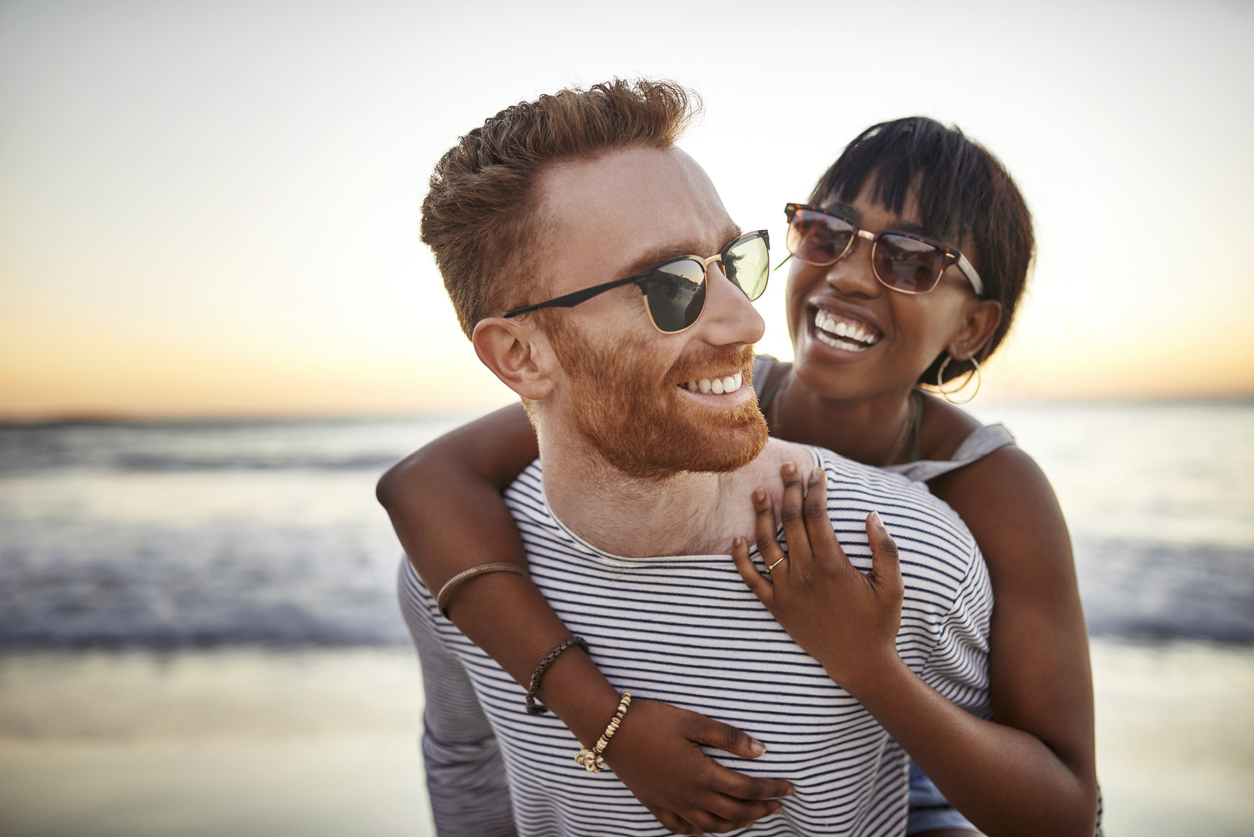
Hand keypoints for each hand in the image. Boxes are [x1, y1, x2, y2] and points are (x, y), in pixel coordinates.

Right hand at [601, 698, 793, 833]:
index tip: (790, 788)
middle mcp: (689, 796)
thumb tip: (760, 750)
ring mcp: (671, 804)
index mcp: (702, 774)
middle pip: (734, 812)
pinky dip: (701, 832)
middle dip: (761, 810)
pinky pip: (682, 829)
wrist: (608, 730)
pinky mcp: (655, 804)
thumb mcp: (692, 720)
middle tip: (778, 806)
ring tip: (752, 820)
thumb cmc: (651, 720)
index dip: (772, 789)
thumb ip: (727, 737)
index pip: (747, 789)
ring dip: (736, 825)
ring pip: (711, 826)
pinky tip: (709, 829)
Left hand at [730, 463, 904, 692]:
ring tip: (760, 491)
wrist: (859, 663)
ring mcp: (787, 590)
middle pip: (790, 521)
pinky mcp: (775, 607)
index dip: (815, 490)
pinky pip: (751, 579)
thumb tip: (871, 514)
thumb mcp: (893, 585)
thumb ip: (885, 548)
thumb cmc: (879, 623)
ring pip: (767, 543)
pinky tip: (737, 539)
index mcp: (833, 564)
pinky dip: (740, 558)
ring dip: (762, 515)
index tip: (816, 472)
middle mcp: (805, 573)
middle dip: (789, 490)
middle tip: (787, 467)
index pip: (817, 515)